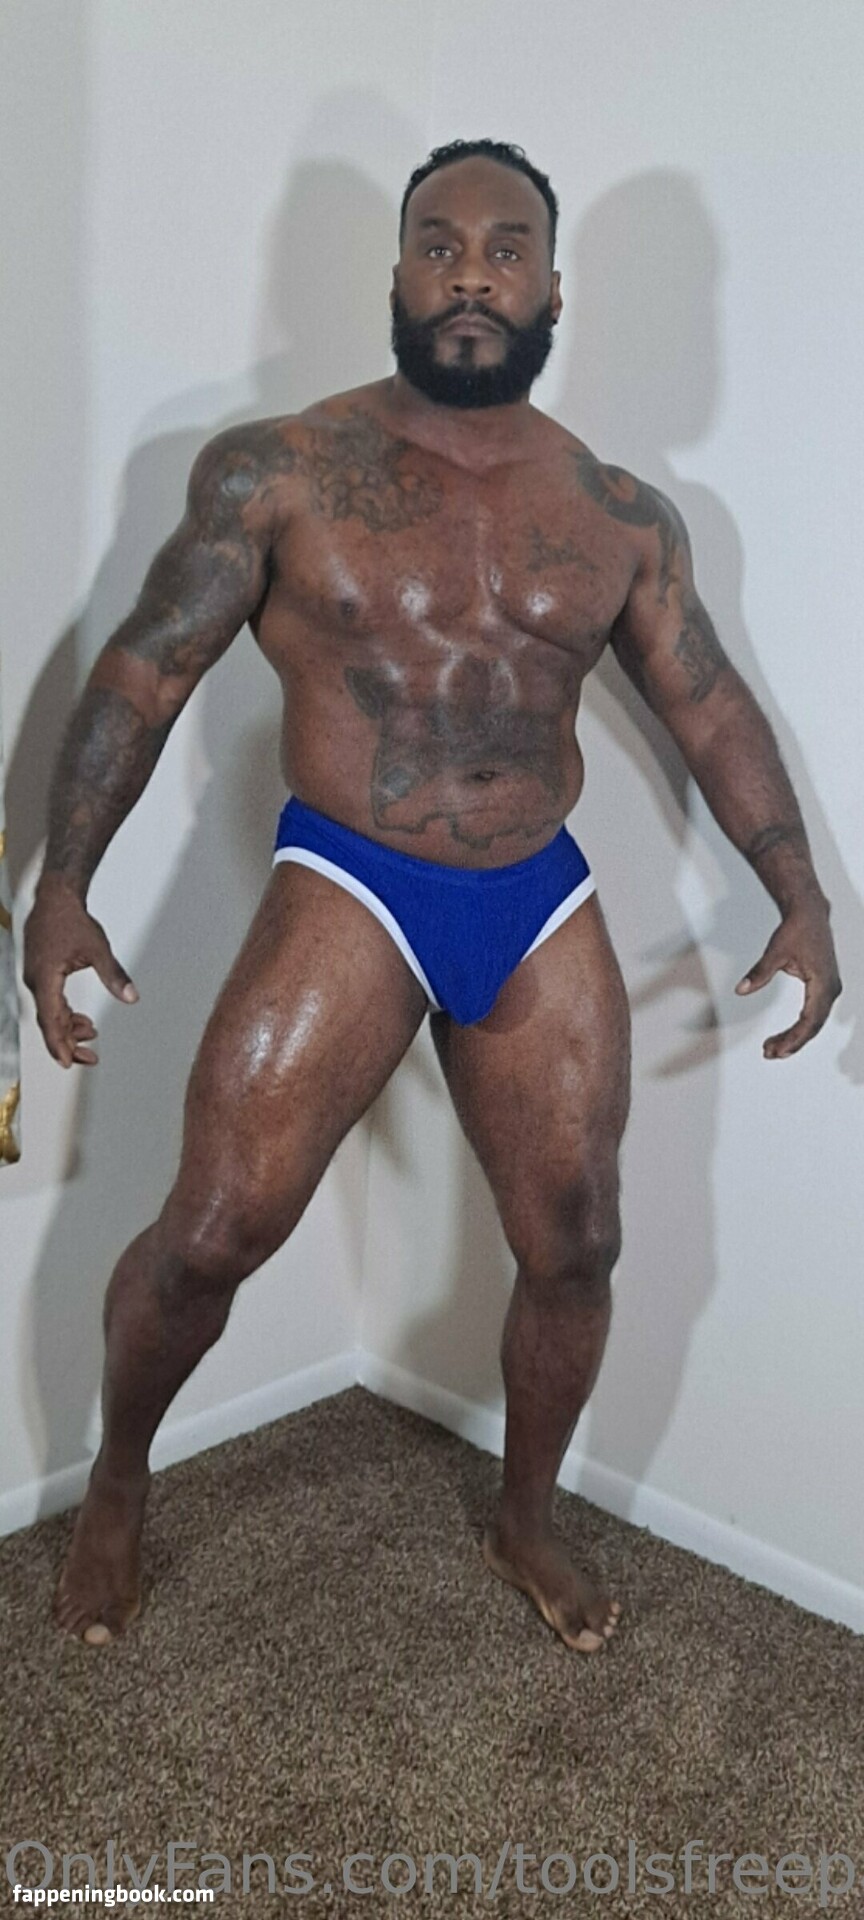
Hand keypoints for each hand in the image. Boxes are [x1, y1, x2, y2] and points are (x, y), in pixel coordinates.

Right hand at [23, 878, 138, 1067]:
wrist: (56, 896)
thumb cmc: (72, 919)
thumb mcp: (97, 949)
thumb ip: (114, 975)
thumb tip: (131, 997)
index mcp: (45, 978)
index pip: (50, 1020)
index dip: (58, 1044)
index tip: (67, 1062)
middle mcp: (35, 981)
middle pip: (49, 1022)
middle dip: (68, 1043)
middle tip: (90, 1058)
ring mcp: (36, 977)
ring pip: (50, 1012)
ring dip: (69, 1027)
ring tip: (92, 1035)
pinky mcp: (40, 972)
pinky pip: (50, 1001)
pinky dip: (64, 1013)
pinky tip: (81, 1019)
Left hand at [735, 901, 840, 1058]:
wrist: (810, 913)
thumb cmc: (796, 930)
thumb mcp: (775, 952)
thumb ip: (759, 972)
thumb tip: (741, 990)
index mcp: (823, 981)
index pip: (810, 1019)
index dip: (794, 1037)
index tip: (778, 1049)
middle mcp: (831, 988)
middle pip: (813, 1025)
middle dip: (792, 1042)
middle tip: (769, 1052)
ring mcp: (830, 988)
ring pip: (815, 1022)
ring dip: (796, 1037)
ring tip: (773, 1049)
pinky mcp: (825, 987)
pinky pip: (815, 1013)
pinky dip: (800, 1027)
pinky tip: (786, 1036)